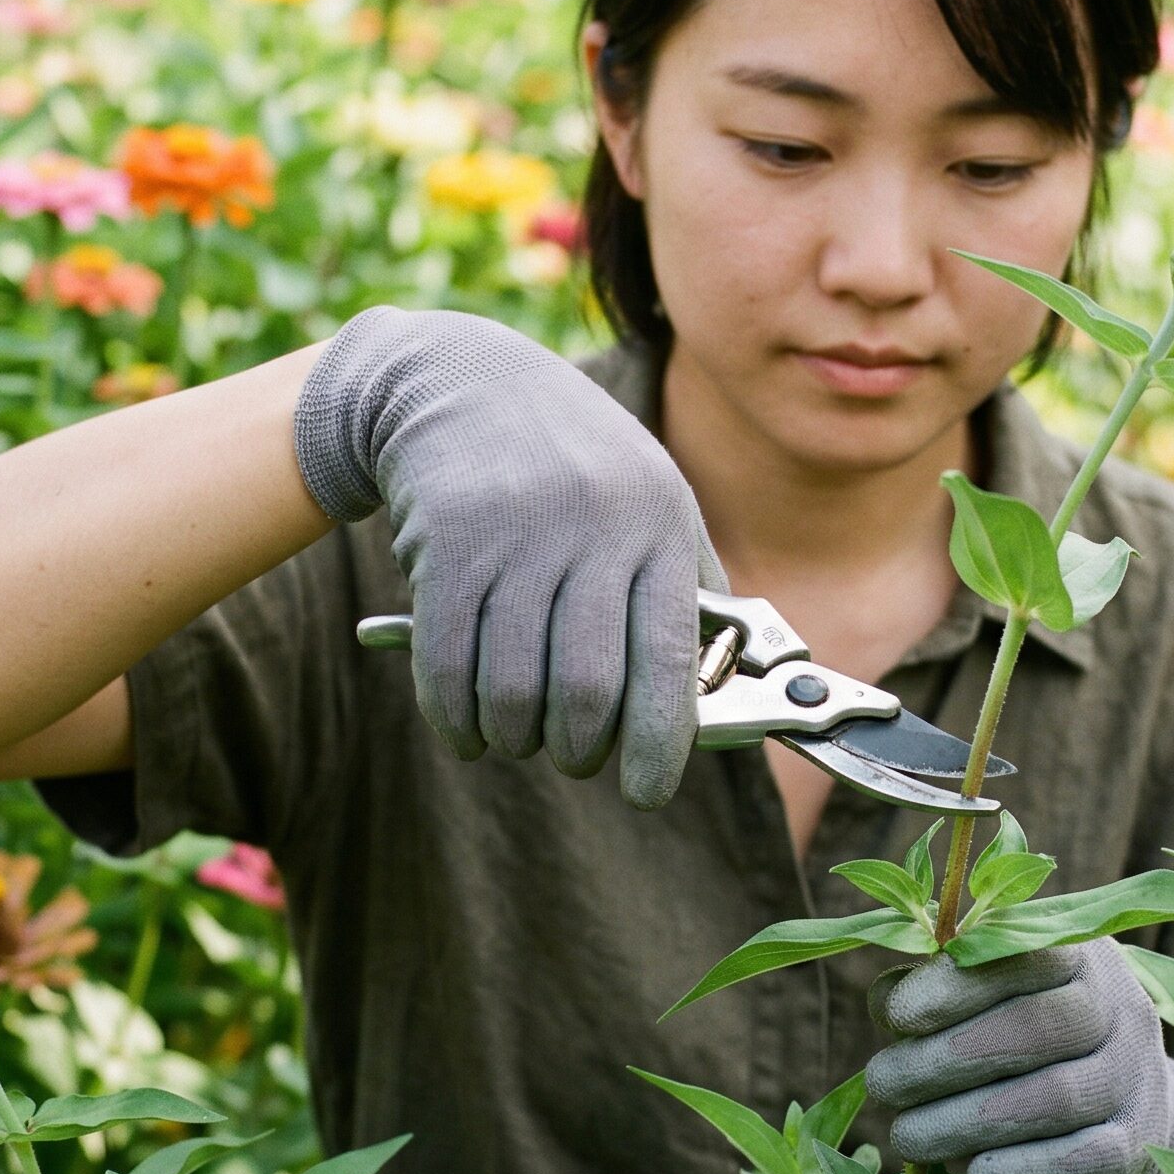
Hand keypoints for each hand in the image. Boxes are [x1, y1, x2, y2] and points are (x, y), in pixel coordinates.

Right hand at [294, 305, 721, 807]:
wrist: (461, 382)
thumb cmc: (573, 463)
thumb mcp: (649, 502)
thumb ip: (687, 591)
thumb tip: (727, 687)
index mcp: (657, 525)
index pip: (669, 659)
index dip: (659, 742)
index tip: (648, 790)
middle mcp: (593, 528)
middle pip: (586, 690)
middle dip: (579, 749)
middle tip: (575, 756)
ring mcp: (516, 534)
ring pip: (514, 690)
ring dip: (515, 737)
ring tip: (519, 734)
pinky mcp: (446, 543)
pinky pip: (450, 666)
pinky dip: (458, 718)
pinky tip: (469, 726)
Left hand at [864, 938, 1173, 1173]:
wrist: (1123, 1117)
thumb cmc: (1028, 1045)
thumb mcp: (988, 1002)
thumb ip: (937, 991)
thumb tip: (888, 1001)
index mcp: (1079, 955)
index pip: (1024, 955)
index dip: (957, 985)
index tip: (898, 1017)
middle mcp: (1120, 1007)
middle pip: (1038, 1028)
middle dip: (946, 1060)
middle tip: (883, 1085)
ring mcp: (1136, 1078)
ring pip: (1056, 1097)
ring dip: (966, 1122)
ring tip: (906, 1137)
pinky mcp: (1138, 1146)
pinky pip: (1084, 1159)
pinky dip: (1024, 1170)